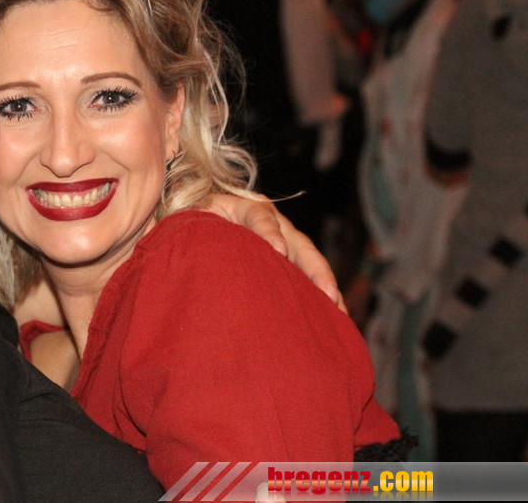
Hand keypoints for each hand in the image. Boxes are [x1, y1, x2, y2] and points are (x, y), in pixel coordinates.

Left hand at [201, 193, 344, 312]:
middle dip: (315, 269)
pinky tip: (334, 321)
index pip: (261, 216)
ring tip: (339, 313)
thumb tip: (188, 244)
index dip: (269, 232)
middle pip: (300, 243)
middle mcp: (274, 224)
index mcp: (246, 207)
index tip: (278, 251)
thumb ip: (197, 226)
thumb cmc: (193, 223)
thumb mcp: (193, 218)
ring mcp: (286, 244)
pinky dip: (321, 300)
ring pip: (311, 264)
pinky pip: (308, 281)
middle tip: (327, 293)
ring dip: (327, 288)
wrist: (197, 225)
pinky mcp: (287, 265)